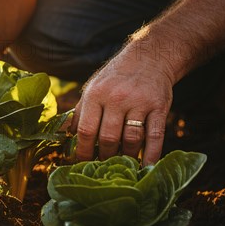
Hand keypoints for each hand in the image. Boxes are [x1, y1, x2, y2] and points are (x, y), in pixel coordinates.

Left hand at [70, 44, 172, 164]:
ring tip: (121, 166)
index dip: (82, 151)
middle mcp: (116, 98)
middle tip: (103, 168)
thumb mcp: (93, 87)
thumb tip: (65, 136)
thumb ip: (80, 111)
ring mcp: (139, 102)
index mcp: (96, 94)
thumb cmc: (116, 77)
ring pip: (131, 140)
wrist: (149, 57)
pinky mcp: (159, 106)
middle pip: (108, 138)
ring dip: (125, 157)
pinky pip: (155, 136)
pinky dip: (150, 155)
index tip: (81, 164)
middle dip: (104, 157)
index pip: (85, 130)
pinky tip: (146, 167)